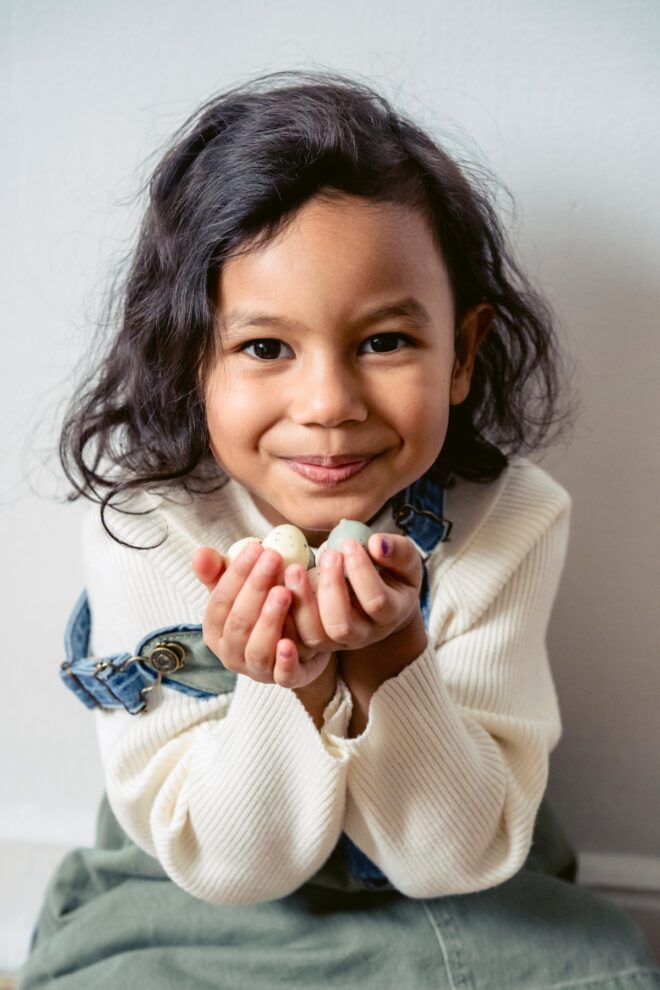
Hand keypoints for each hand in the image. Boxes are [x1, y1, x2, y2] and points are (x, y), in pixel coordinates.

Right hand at [192, 542, 333, 689]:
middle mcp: (231, 654)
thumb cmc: (264, 609)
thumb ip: (220, 571)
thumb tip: (200, 554)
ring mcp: (257, 670)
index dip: (237, 574)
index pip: (221, 601)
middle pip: (239, 622)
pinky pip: (282, 676)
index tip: (257, 548)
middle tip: (274, 559)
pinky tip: (289, 643)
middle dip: (256, 588)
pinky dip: (284, 661)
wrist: (302, 641)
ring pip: (258, 648)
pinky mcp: (286, 681)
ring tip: (284, 592)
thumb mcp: (242, 589)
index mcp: (215, 630)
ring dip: (269, 620)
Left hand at [282, 533, 423, 655]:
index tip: (349, 543)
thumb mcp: (404, 559)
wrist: (381, 594)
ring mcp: (337, 641)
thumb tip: (376, 543)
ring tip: (296, 568)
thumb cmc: (392, 572)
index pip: (376, 601)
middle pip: (342, 625)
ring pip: (315, 635)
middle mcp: (364, 634)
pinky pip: (295, 634)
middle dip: (331, 587)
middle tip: (328, 555)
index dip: (361, 572)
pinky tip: (282, 582)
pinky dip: (286, 611)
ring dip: (302, 601)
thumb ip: (397, 550)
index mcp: (390, 614)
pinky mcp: (315, 639)